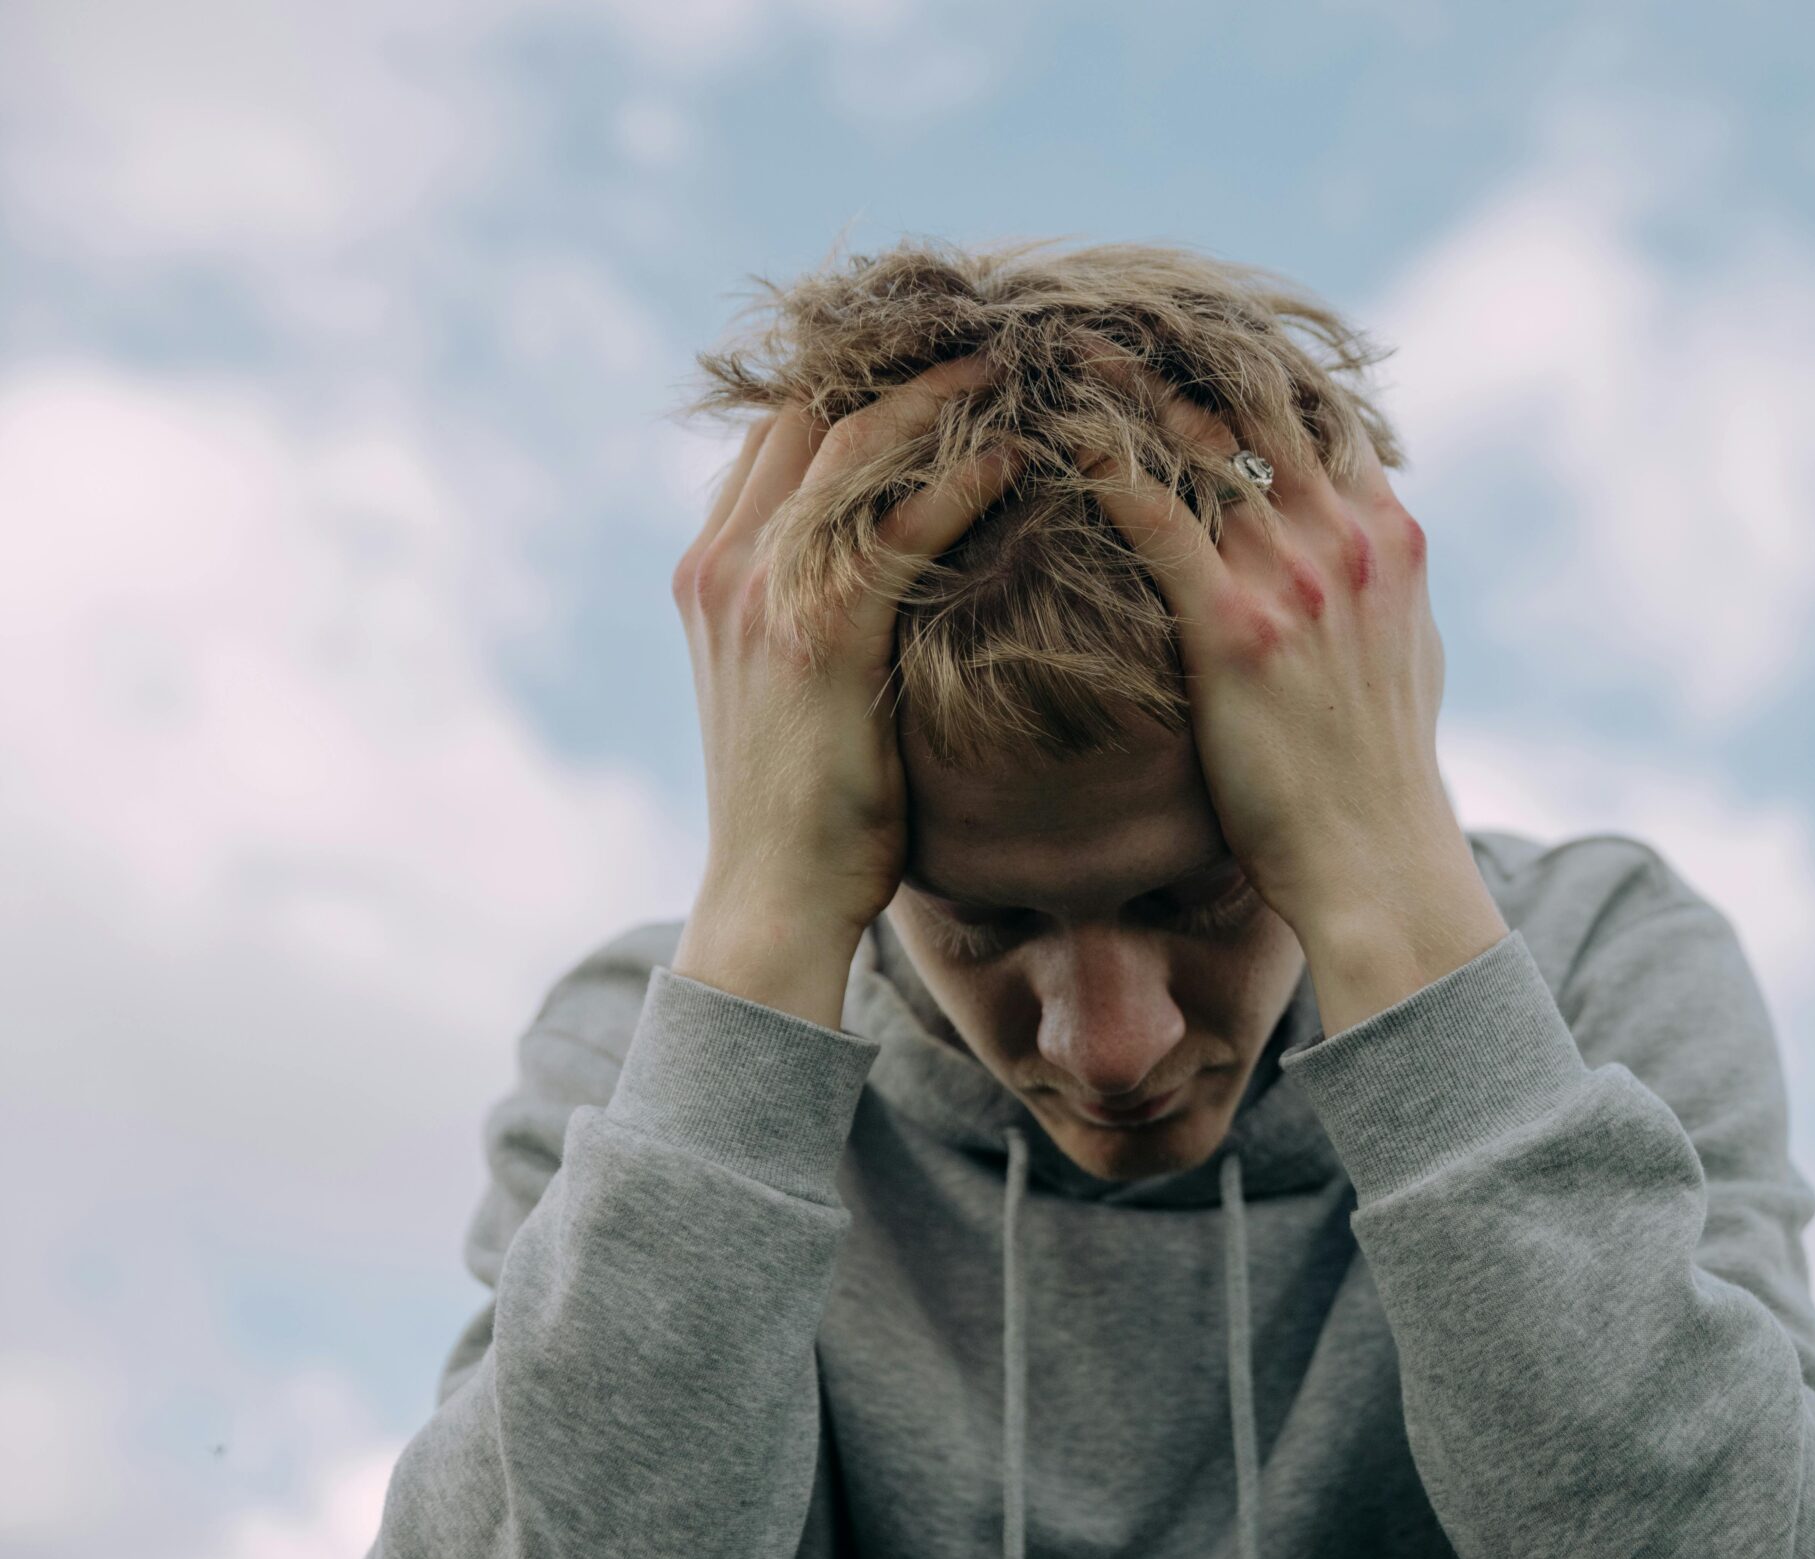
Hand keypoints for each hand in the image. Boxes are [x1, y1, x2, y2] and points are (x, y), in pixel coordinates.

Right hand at [669, 356, 1017, 1023]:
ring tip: (1018, 356)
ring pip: (855, 441)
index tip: (936, 341)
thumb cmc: (812, 810)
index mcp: (712, 568)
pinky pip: (901, 522)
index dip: (854, 375)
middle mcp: (726, 562)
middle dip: (899, 356)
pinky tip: (1023, 448)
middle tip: (991, 322)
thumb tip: (897, 564)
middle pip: (810, 407)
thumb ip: (822, 611)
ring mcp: (763, 591)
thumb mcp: (796, 689)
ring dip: (941, 390)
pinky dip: (963, 474)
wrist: (773, 901)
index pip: (778, 430)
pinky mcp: (820, 632)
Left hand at [1077, 362, 1477, 947]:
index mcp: (1388, 533)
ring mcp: (1295, 575)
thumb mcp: (1409, 653)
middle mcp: (1348, 536)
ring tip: (1056, 346)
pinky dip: (1099, 463)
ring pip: (1197, 437)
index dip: (1247, 359)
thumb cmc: (1379, 774)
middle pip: (1255, 399)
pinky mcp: (1236, 624)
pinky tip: (1047, 436)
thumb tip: (1364, 538)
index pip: (1318, 408)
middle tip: (1099, 308)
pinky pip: (1152, 511)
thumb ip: (1380, 580)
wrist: (1377, 862)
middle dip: (1175, 347)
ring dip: (1123, 385)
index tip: (1181, 326)